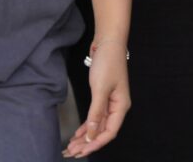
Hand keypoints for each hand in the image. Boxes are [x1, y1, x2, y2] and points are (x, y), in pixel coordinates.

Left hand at [62, 42, 130, 157]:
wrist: (108, 42)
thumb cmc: (108, 63)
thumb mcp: (101, 88)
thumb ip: (96, 112)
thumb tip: (92, 135)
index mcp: (121, 106)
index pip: (110, 131)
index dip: (96, 143)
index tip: (82, 151)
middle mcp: (117, 106)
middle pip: (102, 130)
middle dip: (87, 142)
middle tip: (71, 152)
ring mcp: (109, 102)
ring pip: (97, 124)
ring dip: (85, 136)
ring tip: (71, 146)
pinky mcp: (102, 96)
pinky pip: (95, 116)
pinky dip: (86, 125)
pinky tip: (77, 134)